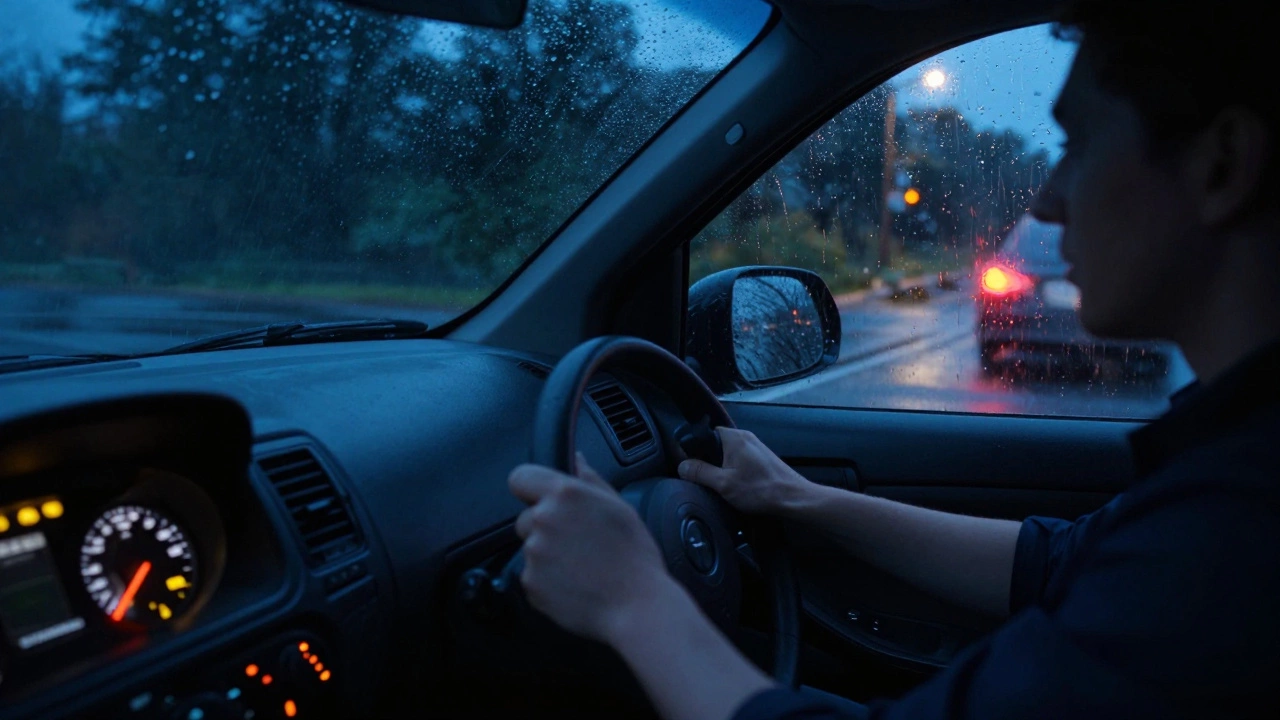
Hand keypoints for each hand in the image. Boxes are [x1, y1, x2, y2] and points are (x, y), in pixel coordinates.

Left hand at [508, 453, 676, 644]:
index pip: (520, 477)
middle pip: (526, 517)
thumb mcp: (620, 508)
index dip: (529, 487)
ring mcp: (534, 554)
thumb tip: (577, 460)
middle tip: (577, 541)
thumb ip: (591, 480)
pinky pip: (533, 576)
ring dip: (548, 554)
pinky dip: (549, 580)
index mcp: (565, 495)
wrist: (638, 607)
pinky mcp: (530, 583)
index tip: (540, 497)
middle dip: (544, 527)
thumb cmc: (635, 558)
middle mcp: (543, 520)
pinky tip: (576, 583)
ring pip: (531, 547)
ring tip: (582, 566)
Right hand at [677, 428, 817, 514]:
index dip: (695, 448)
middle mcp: (745, 437)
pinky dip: (734, 471)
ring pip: (728, 454)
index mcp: (734, 437)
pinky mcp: (762, 458)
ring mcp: (755, 447)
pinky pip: (740, 460)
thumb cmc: (760, 489)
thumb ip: (700, 472)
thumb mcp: (723, 483)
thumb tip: (682, 465)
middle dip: (709, 461)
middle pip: (716, 444)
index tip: (691, 465)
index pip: (705, 433)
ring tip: (722, 485)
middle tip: (707, 479)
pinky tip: (737, 486)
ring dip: (722, 468)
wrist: (793, 498)